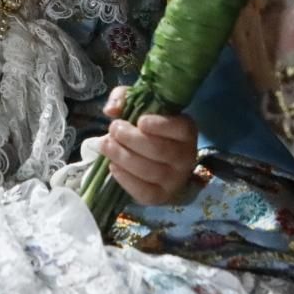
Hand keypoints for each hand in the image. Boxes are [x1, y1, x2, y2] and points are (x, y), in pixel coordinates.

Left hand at [85, 86, 198, 205]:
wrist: (155, 158)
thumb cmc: (147, 128)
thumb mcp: (138, 105)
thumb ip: (124, 98)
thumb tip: (112, 109)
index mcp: (186, 131)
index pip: (180, 129)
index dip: (160, 126)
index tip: (140, 121)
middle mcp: (187, 156)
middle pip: (159, 150)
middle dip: (131, 139)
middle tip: (113, 129)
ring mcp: (175, 179)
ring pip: (149, 171)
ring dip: (122, 157)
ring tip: (106, 145)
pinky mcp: (161, 196)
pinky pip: (144, 192)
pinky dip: (125, 179)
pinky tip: (113, 166)